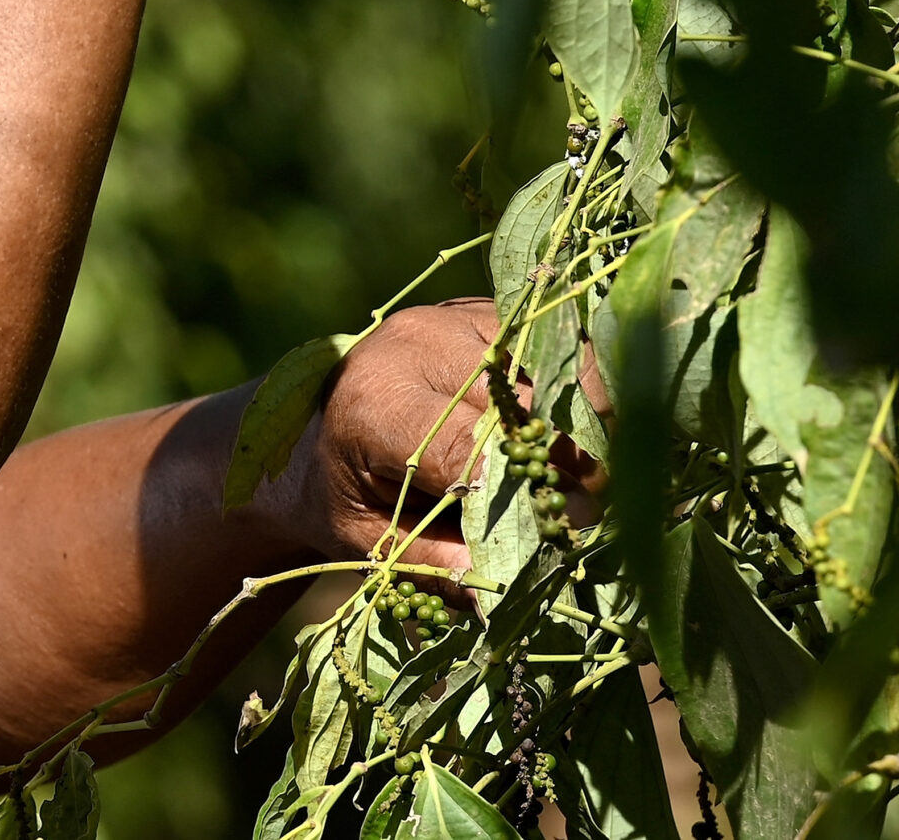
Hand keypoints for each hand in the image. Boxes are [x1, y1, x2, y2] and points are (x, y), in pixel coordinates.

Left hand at [254, 298, 607, 591]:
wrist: (318, 418)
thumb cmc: (341, 489)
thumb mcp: (367, 538)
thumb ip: (430, 562)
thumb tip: (500, 589)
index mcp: (375, 402)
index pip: (467, 445)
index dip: (518, 488)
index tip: (554, 528)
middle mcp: (415, 344)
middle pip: (519, 402)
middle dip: (559, 458)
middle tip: (579, 506)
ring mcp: (454, 317)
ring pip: (549, 366)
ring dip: (575, 421)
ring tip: (578, 470)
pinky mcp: (486, 309)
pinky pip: (553, 345)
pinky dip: (571, 390)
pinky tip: (567, 430)